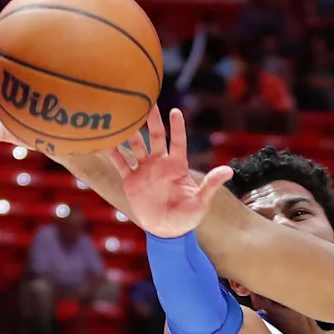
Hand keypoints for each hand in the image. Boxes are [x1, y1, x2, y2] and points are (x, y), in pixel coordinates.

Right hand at [109, 106, 231, 237]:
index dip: (177, 126)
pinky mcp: (131, 180)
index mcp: (178, 166)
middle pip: (156, 137)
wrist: (167, 231)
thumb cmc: (188, 217)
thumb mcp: (201, 201)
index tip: (175, 111)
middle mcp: (161, 164)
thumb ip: (211, 185)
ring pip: (137, 145)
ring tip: (123, 115)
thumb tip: (229, 171)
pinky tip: (104, 139)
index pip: (177, 141)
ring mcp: (145, 170)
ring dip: (130, 132)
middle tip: (146, 102)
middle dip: (152, 121)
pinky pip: (121, 163)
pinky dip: (113, 152)